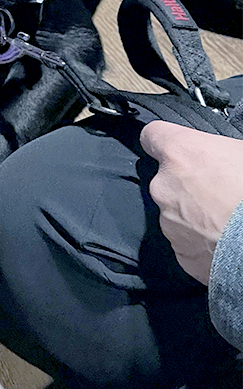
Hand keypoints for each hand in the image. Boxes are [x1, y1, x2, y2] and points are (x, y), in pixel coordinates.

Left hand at [140, 122, 242, 284]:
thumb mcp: (240, 152)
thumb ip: (217, 151)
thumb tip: (220, 154)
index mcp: (179, 154)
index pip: (153, 135)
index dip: (165, 141)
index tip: (176, 148)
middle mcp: (164, 186)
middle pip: (167, 179)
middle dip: (187, 185)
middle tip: (219, 193)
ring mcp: (168, 222)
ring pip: (176, 212)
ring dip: (194, 215)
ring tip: (226, 220)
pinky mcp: (181, 253)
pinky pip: (186, 241)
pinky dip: (201, 242)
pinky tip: (224, 241)